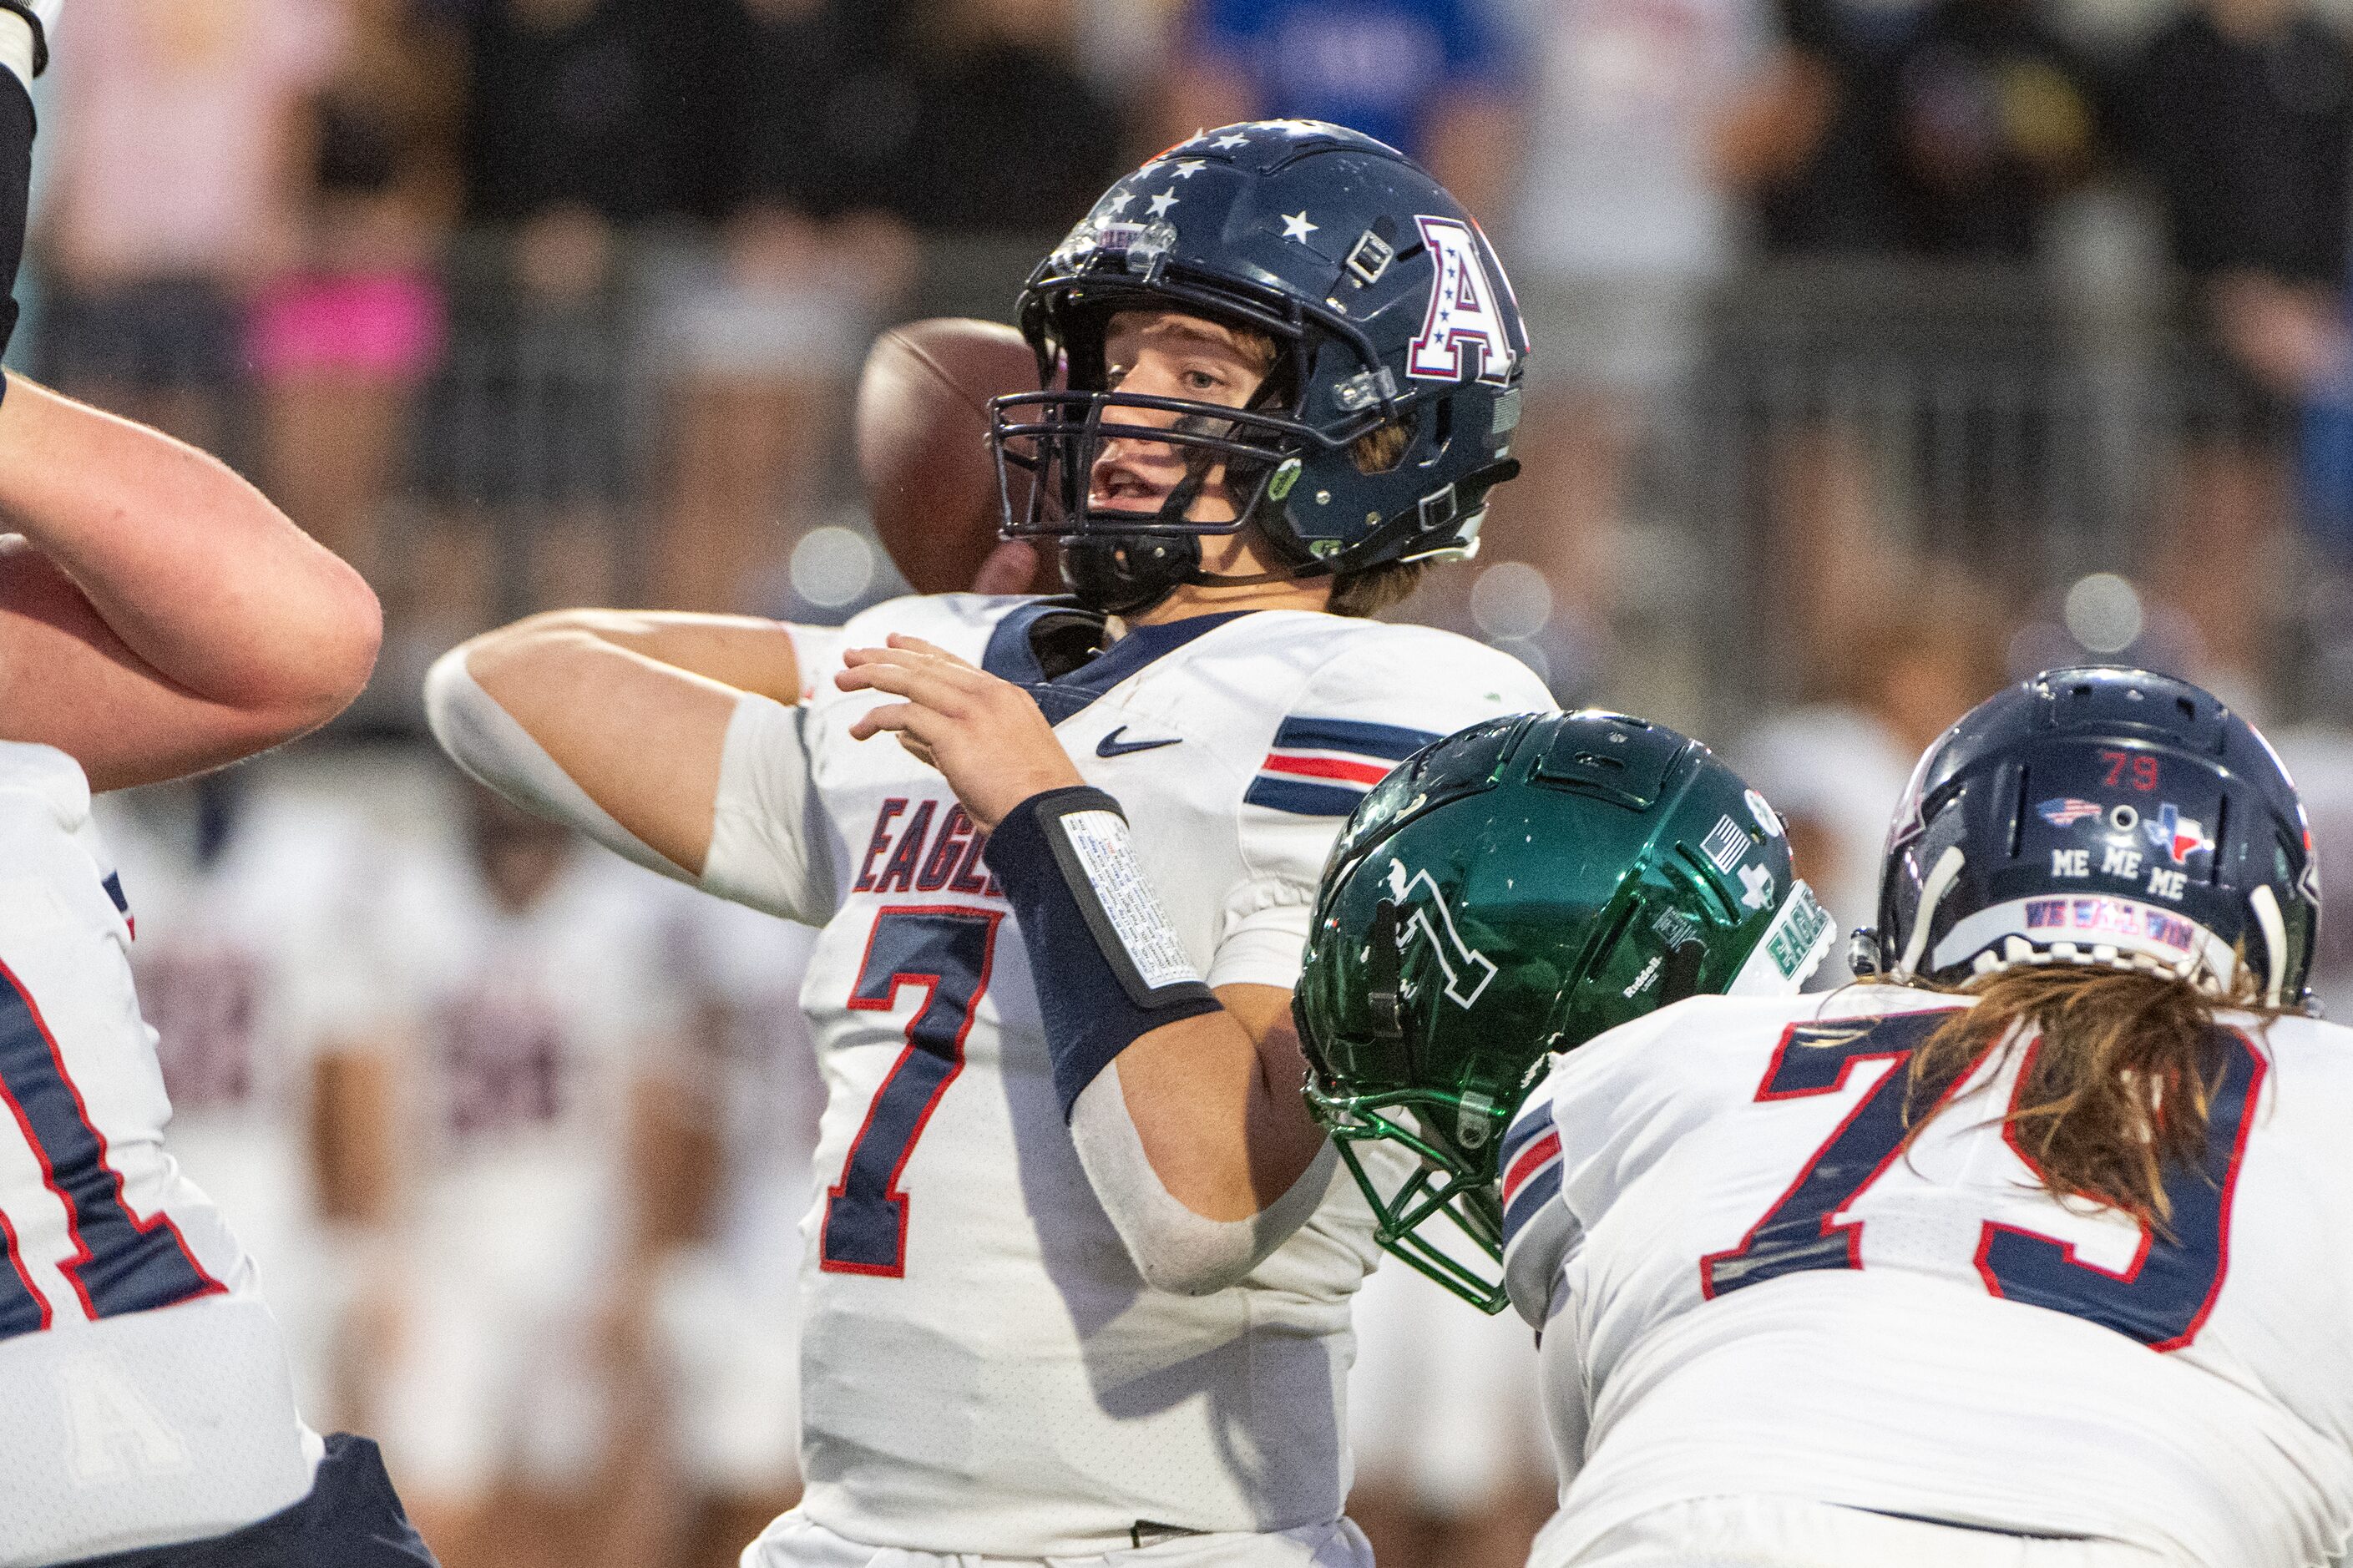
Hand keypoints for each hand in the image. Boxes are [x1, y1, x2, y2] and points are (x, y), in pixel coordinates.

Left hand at [836, 634, 1082, 829]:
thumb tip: (905, 737)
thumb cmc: (1026, 799)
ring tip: (843, 681)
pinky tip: (861, 728)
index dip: (919, 650)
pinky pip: (904, 715)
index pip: (953, 663)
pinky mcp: (955, 734)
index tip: (893, 642)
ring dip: (872, 677)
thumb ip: (948, 742)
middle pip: (926, 664)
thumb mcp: (993, 759)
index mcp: (1005, 696)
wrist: (1048, 815)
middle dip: (885, 657)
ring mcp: (973, 711)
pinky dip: (877, 719)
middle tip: (853, 656)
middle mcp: (989, 695)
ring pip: (911, 680)